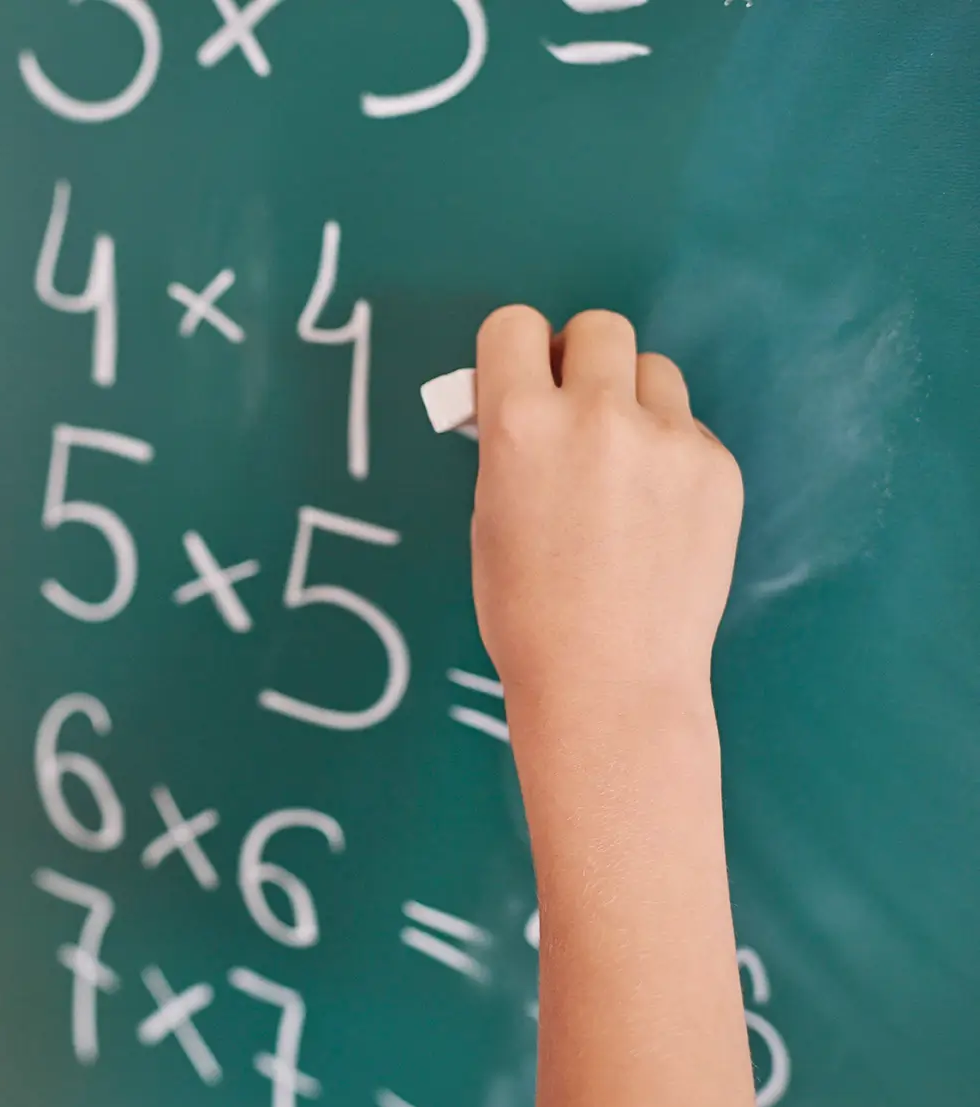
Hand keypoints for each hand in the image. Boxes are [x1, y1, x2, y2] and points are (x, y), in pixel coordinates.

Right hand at [470, 306, 742, 702]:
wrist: (608, 681)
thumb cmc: (524, 611)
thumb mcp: (489, 514)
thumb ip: (510, 446)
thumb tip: (527, 407)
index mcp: (520, 424)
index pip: (515, 325)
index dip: (514, 352)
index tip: (519, 382)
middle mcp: (596, 414)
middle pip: (599, 328)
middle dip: (579, 361)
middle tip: (574, 413)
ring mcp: (667, 439)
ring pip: (652, 371)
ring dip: (632, 400)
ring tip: (622, 468)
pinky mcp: (718, 468)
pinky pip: (688, 430)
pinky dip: (669, 456)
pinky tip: (656, 516)